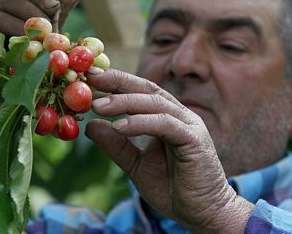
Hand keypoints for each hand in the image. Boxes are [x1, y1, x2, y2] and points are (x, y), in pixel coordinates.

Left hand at [85, 68, 253, 231]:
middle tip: (90, 80)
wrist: (202, 213)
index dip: (115, 82)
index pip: (139, 91)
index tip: (88, 77)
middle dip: (118, 82)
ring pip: (154, 104)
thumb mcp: (135, 164)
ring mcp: (189, 125)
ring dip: (124, 102)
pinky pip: (165, 125)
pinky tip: (119, 126)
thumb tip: (90, 125)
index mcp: (165, 116)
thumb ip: (115, 144)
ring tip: (97, 106)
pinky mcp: (195, 140)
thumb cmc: (171, 187)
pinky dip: (141, 123)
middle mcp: (178, 115)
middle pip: (146, 89)